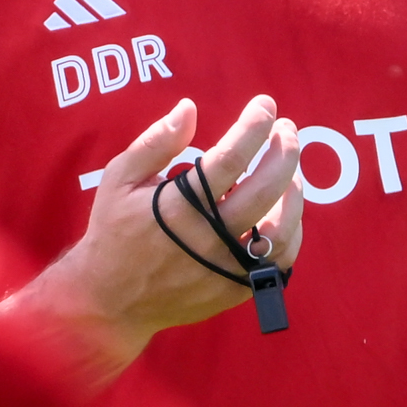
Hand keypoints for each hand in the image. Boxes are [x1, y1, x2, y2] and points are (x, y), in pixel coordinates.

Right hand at [4, 96, 303, 380]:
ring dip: (294, 192)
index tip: (265, 105)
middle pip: (266, 188)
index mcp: (180, 205)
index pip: (232, 156)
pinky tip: (286, 210)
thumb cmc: (114, 232)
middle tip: (288, 129)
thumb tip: (189, 108)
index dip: (255, 125)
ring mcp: (226, 268)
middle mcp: (209, 237)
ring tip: (291, 170)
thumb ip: (156, 142)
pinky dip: (291, 232)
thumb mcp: (120, 179)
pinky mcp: (235, 290)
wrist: (111, 301)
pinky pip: (279, 261)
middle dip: (285, 150)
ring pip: (281, 228)